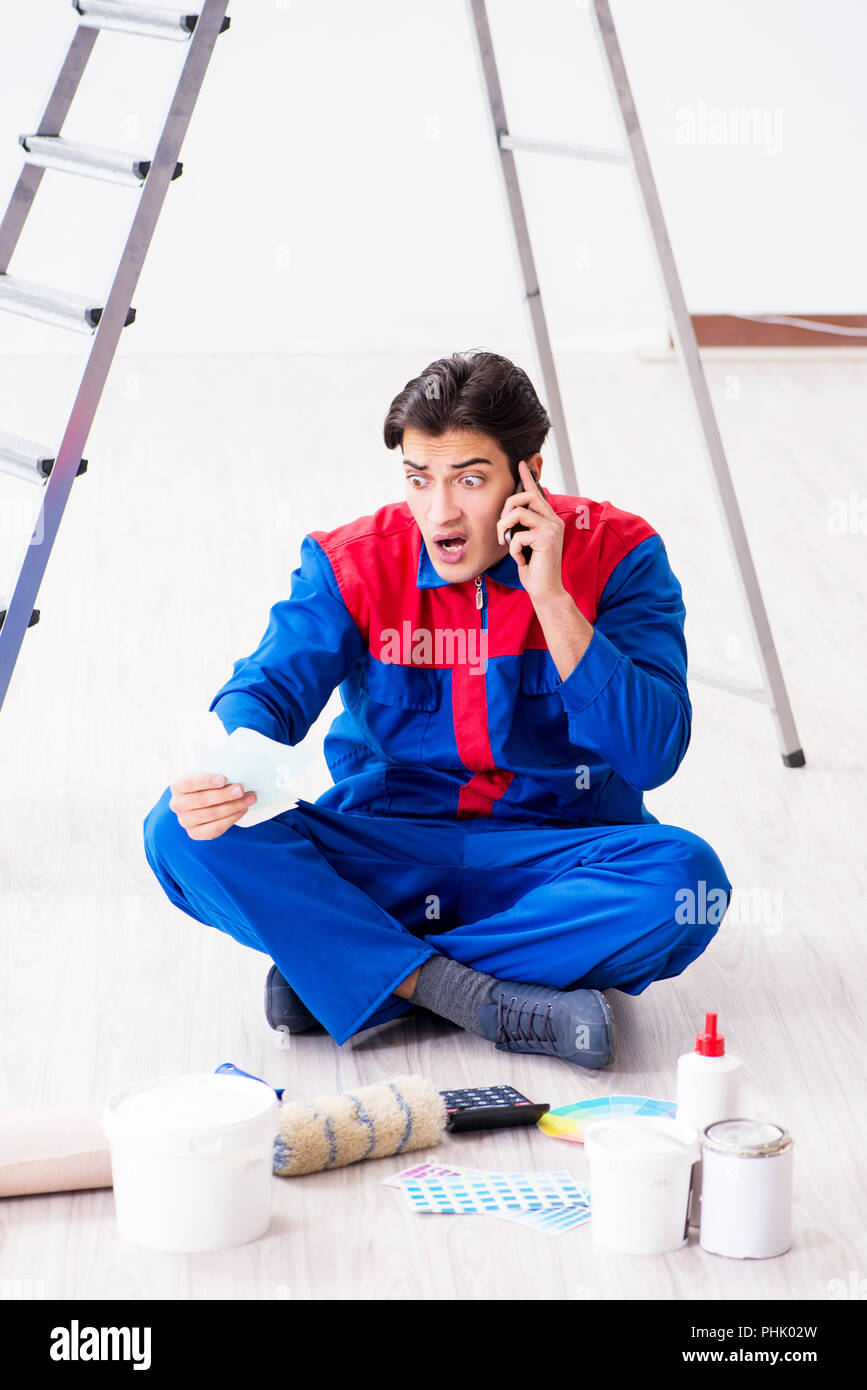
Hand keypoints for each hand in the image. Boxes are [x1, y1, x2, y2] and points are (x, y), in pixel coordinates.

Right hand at [169, 773, 256, 839]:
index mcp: (177, 787)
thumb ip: (216, 775)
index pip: (189, 784)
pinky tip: (242, 810)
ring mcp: (185, 821)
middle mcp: (177, 805)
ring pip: (211, 814)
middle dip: (224, 795)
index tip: (224, 779)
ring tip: (248, 799)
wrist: (203, 803)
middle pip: (202, 800)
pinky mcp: (195, 833)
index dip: (206, 781)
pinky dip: (231, 819)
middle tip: (241, 789)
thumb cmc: (207, 786)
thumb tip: (236, 773)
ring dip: (233, 806)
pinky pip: (215, 828)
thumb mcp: (207, 776)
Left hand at [496, 459, 566, 602]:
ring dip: (505, 529)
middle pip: (526, 496)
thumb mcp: (524, 543)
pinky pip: (518, 535)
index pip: (537, 493)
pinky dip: (513, 549)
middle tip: (502, 525)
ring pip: (518, 513)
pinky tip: (522, 559)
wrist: (545, 590)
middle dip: (507, 506)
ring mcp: (552, 528)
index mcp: (549, 519)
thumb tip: (509, 513)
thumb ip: (522, 527)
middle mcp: (553, 520)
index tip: (521, 464)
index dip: (528, 478)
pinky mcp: (547, 538)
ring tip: (506, 544)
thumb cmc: (533, 568)